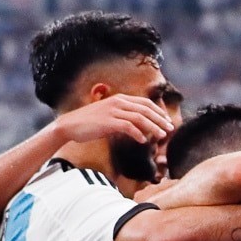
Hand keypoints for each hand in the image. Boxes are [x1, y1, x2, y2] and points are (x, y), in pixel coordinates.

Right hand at [54, 94, 176, 149]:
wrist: (70, 125)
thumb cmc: (90, 123)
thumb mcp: (109, 116)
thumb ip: (123, 117)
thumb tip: (139, 127)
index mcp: (120, 99)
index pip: (145, 103)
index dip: (158, 112)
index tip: (167, 121)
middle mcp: (118, 102)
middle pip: (145, 109)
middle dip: (160, 119)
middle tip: (170, 129)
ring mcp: (113, 111)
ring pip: (139, 118)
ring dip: (153, 127)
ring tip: (162, 136)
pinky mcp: (108, 122)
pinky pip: (128, 127)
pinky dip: (138, 133)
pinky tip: (144, 141)